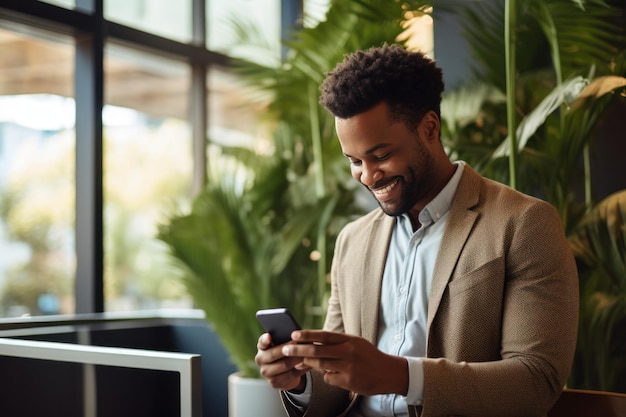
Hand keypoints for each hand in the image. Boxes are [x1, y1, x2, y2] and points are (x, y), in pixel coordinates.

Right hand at [255, 332, 311, 390]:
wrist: (285, 372)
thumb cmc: (285, 352)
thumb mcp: (282, 344)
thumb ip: (285, 338)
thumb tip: (297, 334)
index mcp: (262, 347)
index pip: (261, 342)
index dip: (265, 340)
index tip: (270, 336)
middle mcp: (260, 359)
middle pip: (274, 354)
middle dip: (289, 348)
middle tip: (300, 343)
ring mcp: (265, 372)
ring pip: (284, 365)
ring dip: (297, 359)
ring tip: (307, 353)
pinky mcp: (274, 382)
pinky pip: (290, 375)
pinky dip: (301, 369)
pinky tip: (309, 364)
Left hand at [282, 330, 408, 395]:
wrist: (388, 372)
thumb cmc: (368, 356)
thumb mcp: (355, 343)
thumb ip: (337, 343)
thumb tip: (314, 342)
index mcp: (349, 340)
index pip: (324, 335)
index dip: (307, 335)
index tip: (293, 334)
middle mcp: (348, 352)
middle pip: (318, 350)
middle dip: (299, 350)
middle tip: (285, 349)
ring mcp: (348, 367)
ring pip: (320, 365)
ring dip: (307, 363)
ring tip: (298, 362)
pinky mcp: (348, 381)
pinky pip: (328, 378)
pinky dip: (326, 376)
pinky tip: (332, 375)